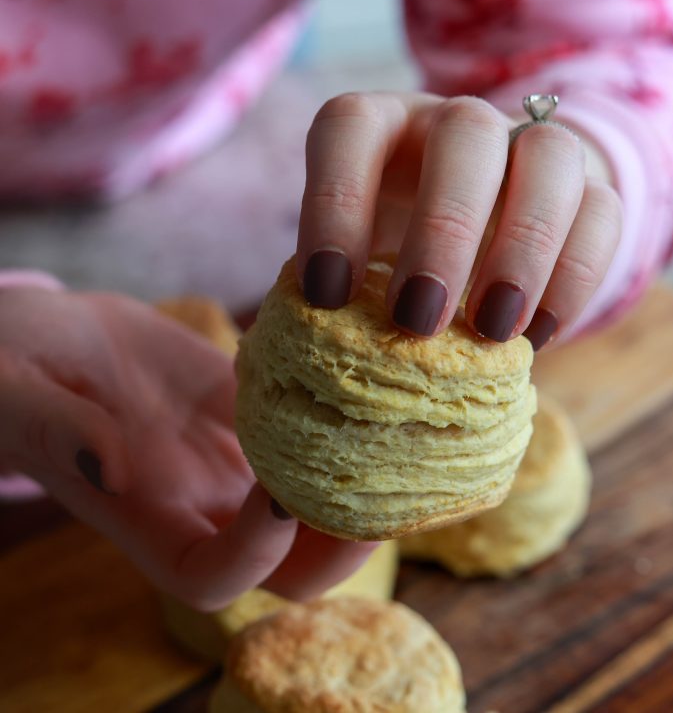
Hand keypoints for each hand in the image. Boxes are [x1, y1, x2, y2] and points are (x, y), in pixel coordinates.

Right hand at [0, 288, 375, 609]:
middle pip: (293, 564)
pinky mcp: (256, 415)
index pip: (213, 577)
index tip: (283, 494)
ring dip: (361, 481)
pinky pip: (312, 431)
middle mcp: (203, 504)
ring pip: (319, 502)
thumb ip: (61, 431)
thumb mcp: (19, 392)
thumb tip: (109, 464)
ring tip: (393, 427)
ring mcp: (237, 462)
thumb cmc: (17, 368)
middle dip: (342, 541)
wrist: (58, 338)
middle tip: (379, 480)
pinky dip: (344, 416)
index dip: (256, 552)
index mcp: (146, 520)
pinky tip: (360, 369)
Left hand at [296, 91, 621, 347]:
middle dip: (444, 231)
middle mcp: (458, 124)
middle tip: (418, 320)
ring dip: (523, 249)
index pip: (350, 129)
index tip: (327, 295)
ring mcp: (531, 147)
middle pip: (466, 135)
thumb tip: (318, 349)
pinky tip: (536, 337)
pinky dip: (573, 280)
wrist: (480, 227)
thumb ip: (341, 286)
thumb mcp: (357, 255)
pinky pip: (604, 214)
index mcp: (385, 127)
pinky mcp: (590, 188)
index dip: (333, 207)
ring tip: (491, 332)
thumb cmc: (396, 250)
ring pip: (551, 159)